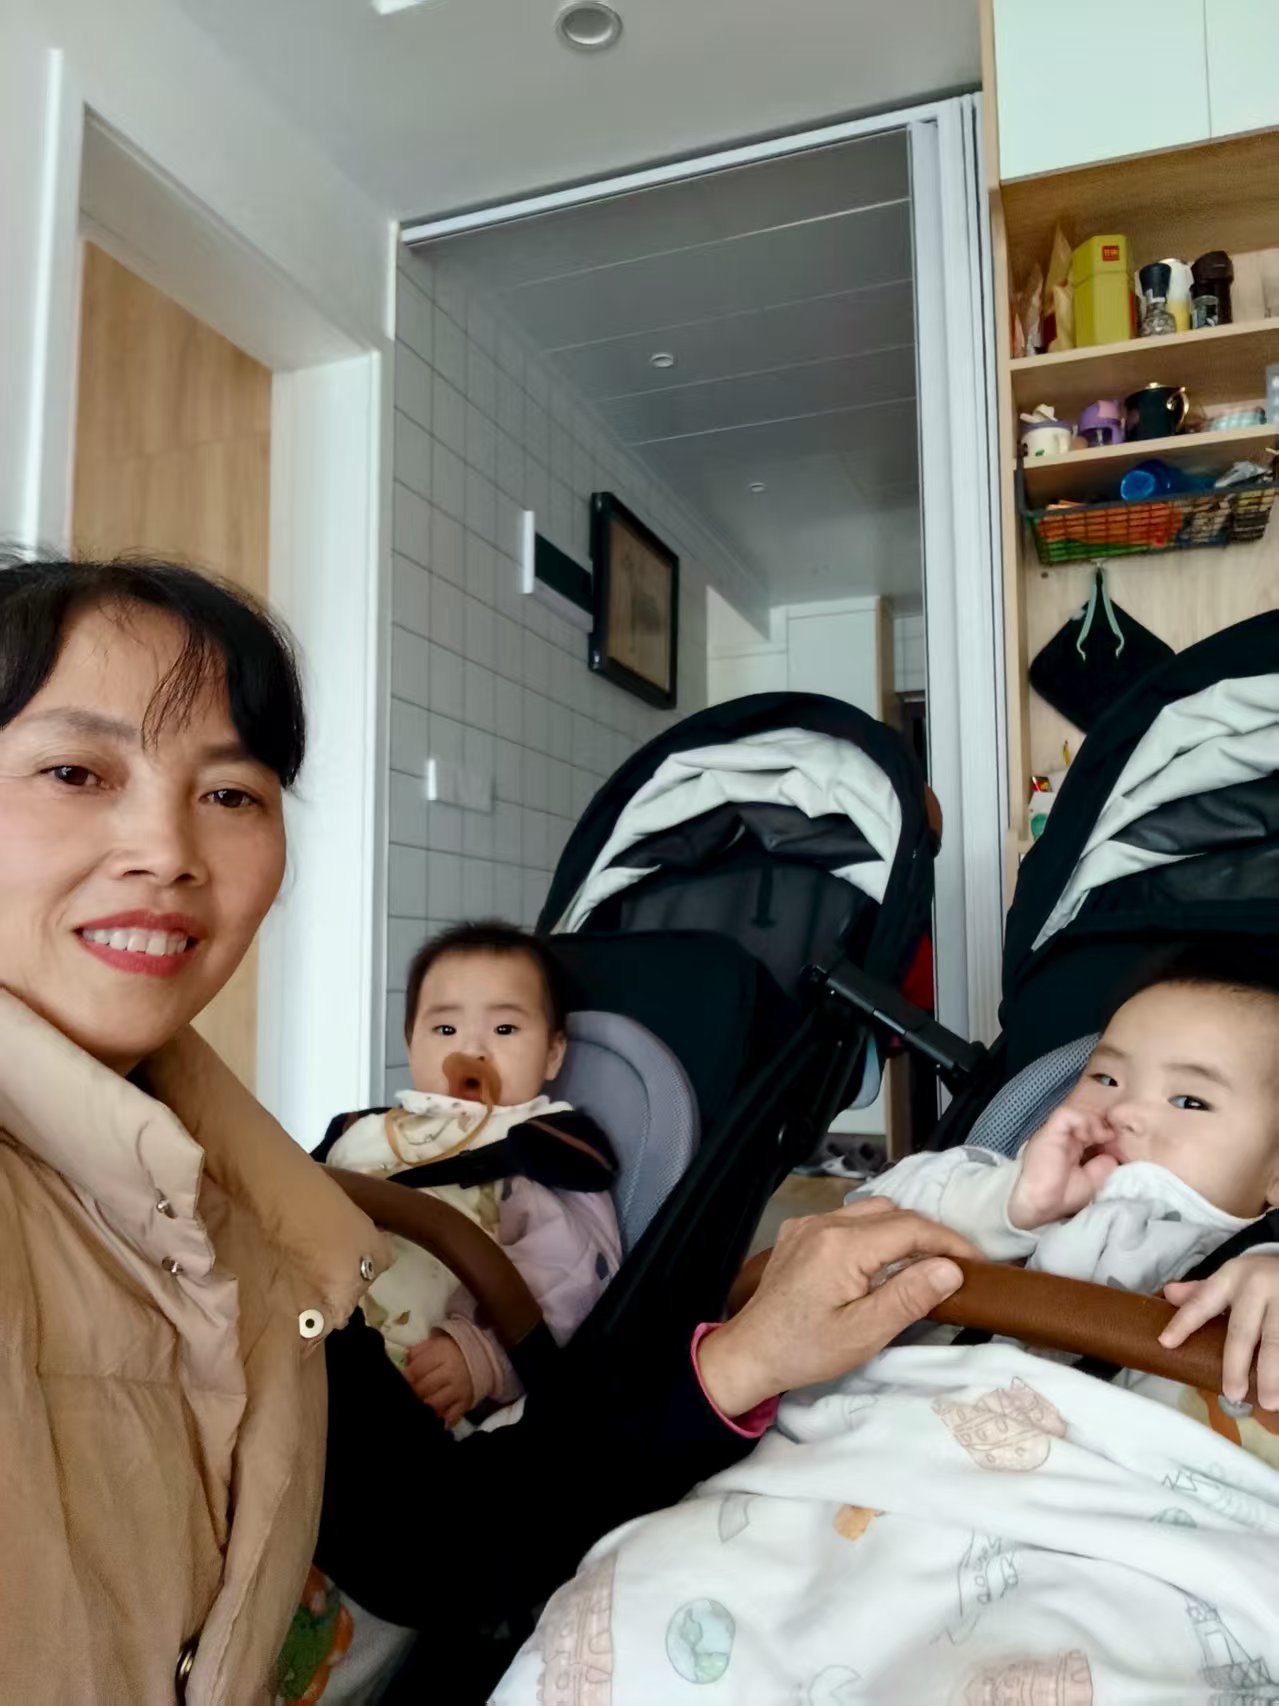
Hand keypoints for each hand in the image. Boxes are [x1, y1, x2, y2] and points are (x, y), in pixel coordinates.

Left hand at [403, 1331, 475, 1426]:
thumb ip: (416, 1352)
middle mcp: (451, 1372)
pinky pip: (451, 1416)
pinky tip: (434, 1419)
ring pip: (434, 1404)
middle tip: (409, 1394)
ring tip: (420, 1405)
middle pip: (423, 1388)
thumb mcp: (434, 1344)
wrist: (482, 1356)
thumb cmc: (451, 1350)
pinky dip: (441, 1420)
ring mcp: (459, 1390)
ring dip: (423, 1406)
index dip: (406, 1377)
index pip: (417, 1370)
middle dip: (413, 1392)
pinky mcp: (466, 1403)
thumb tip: (404, 1366)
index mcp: (442, 1354)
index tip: (401, 1380)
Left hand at [696, 1198, 976, 1416]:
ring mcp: (808, 1224)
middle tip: (953, 1265)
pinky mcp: (798, 1232)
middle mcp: (824, 1223)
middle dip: (928, 1234)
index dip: (949, 1241)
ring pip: (870, 1210)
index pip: (910, 1228)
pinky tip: (880, 1260)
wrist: (751, 1352)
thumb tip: (950, 1269)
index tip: (976, 1262)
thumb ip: (908, 1296)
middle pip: (892, 1212)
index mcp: (842, 1246)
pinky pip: (847, 1218)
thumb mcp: (864, 1333)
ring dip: (900, 1230)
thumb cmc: (808, 1349)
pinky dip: (873, 1231)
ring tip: (922, 1262)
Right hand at [1008, 1104, 1118, 1229]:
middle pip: (1082, 1119)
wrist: (1038, 1204)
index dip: (1102, 1131)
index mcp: (1070, 1149)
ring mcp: (1054, 1134)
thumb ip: (1101, 1167)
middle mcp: (1061, 1139)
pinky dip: (1082, 1120)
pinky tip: (1089, 1135)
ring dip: (1092, 1121)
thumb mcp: (1090, 1183)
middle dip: (1100, 1124)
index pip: (1087, 1130)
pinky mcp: (1049, 1132)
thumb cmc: (1060, 1198)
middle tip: (1111, 1136)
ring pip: (1075, 1113)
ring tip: (1100, 1136)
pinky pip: (1066, 1114)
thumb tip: (1113, 1157)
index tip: (1115, 1141)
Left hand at [1162, 1255, 1278, 1408]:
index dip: (1183, 1322)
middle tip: (1231, 1393)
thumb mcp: (1233, 1277)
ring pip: (1276, 1341)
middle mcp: (1257, 1286)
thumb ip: (1203, 1291)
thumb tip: (1168, 1294)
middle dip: (1236, 1365)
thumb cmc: (1261, 1277)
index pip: (1202, 1302)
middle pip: (1242, 1331)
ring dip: (1272, 1374)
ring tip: (1269, 1402)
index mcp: (1232, 1277)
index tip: (1166, 1342)